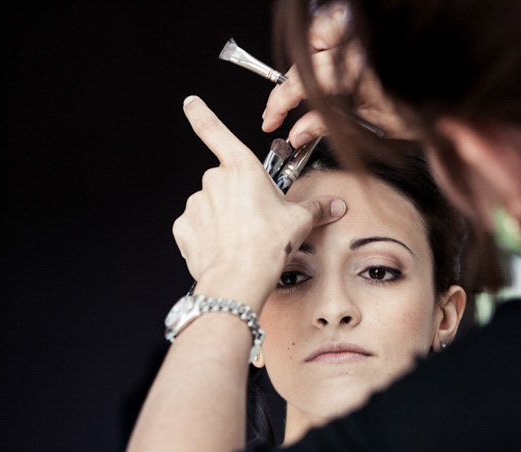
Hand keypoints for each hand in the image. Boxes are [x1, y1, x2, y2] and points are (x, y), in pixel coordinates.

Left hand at [174, 96, 345, 310]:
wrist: (238, 279)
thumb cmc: (267, 246)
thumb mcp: (299, 222)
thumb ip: (316, 208)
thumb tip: (335, 205)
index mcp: (242, 168)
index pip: (215, 131)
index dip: (200, 114)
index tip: (191, 103)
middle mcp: (215, 180)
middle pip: (226, 181)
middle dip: (239, 196)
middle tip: (257, 219)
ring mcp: (196, 203)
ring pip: (212, 205)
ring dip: (224, 217)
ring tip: (243, 238)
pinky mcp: (184, 228)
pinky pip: (197, 227)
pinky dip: (209, 236)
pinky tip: (225, 248)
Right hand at [261, 8, 414, 147]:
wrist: (448, 94)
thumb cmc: (422, 110)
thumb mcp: (372, 127)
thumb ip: (328, 127)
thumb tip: (298, 133)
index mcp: (358, 72)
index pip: (303, 83)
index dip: (279, 103)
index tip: (271, 120)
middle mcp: (358, 45)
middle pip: (304, 54)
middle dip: (291, 83)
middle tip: (286, 107)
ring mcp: (361, 33)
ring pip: (317, 31)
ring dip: (308, 57)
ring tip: (312, 87)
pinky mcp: (365, 29)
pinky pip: (335, 26)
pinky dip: (325, 44)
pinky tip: (330, 67)